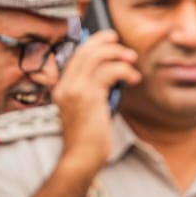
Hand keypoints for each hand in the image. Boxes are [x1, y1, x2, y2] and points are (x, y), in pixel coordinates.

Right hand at [53, 31, 139, 177]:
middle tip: (126, 50)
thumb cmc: (89, 138)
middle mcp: (65, 86)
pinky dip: (125, 71)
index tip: (110, 38)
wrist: (81, 158)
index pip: (77, 55)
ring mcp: (74, 90)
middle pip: (86, 51)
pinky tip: (133, 80)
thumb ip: (95, 90)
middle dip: (108, 44)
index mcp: (62, 89)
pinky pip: (109, 71)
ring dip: (119, 55)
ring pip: (98, 57)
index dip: (94, 42)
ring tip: (132, 63)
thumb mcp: (88, 109)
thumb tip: (114, 71)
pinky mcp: (88, 96)